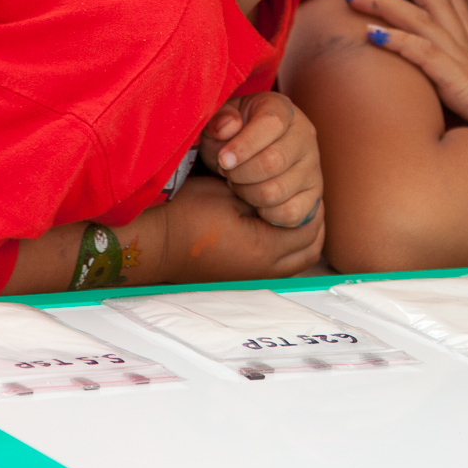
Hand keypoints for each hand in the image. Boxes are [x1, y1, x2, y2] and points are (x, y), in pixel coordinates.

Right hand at [158, 175, 324, 282]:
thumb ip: (266, 197)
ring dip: (300, 240)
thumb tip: (288, 197)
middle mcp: (263, 271)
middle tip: (307, 201)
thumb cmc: (187, 213)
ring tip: (291, 214)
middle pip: (308, 251)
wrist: (153, 243)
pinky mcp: (239, 279)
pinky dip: (284, 250)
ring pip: (295, 263)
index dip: (313, 206)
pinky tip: (272, 229)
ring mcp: (251, 279)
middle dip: (313, 225)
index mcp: (265, 249)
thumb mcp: (231, 194)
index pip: (308, 228)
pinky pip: (278, 268)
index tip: (308, 187)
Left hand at [199, 92, 321, 227]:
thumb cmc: (231, 137)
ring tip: (239, 184)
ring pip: (276, 191)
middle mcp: (305, 136)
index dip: (244, 145)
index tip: (223, 160)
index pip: (271, 124)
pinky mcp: (314, 195)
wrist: (251, 157)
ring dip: (248, 194)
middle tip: (228, 173)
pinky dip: (266, 213)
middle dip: (239, 174)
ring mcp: (313, 167)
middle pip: (273, 162)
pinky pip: (290, 214)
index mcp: (282, 111)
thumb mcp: (219, 123)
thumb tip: (228, 127)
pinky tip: (256, 202)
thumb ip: (218, 120)